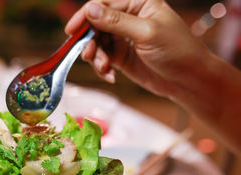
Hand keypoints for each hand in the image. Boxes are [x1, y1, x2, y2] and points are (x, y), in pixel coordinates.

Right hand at [66, 0, 240, 153]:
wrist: (188, 81)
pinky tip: (110, 76)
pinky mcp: (122, 57)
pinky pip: (103, 58)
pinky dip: (102, 68)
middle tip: (89, 56)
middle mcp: (129, 18)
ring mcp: (124, 38)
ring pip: (97, 43)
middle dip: (90, 41)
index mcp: (138, 4)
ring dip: (96, 57)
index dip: (85, 16)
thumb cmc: (177, 51)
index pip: (103, 4)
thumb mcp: (146, 33)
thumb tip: (90, 9)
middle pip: (96, 25)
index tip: (71, 31)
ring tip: (104, 68)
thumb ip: (116, 21)